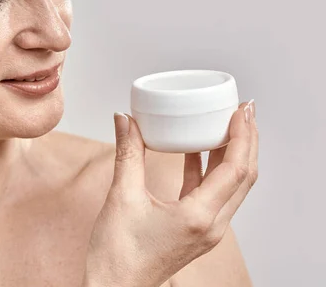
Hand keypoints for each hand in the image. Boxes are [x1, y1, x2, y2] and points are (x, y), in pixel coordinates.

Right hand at [83, 101, 257, 286]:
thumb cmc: (118, 254)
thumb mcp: (121, 197)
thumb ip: (127, 154)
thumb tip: (125, 119)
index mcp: (198, 217)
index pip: (236, 170)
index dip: (243, 136)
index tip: (240, 109)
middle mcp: (211, 225)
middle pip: (244, 177)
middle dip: (248, 140)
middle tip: (242, 110)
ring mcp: (206, 229)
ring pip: (231, 186)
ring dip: (233, 154)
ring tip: (226, 125)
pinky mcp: (195, 230)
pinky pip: (212, 194)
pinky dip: (209, 169)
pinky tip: (196, 150)